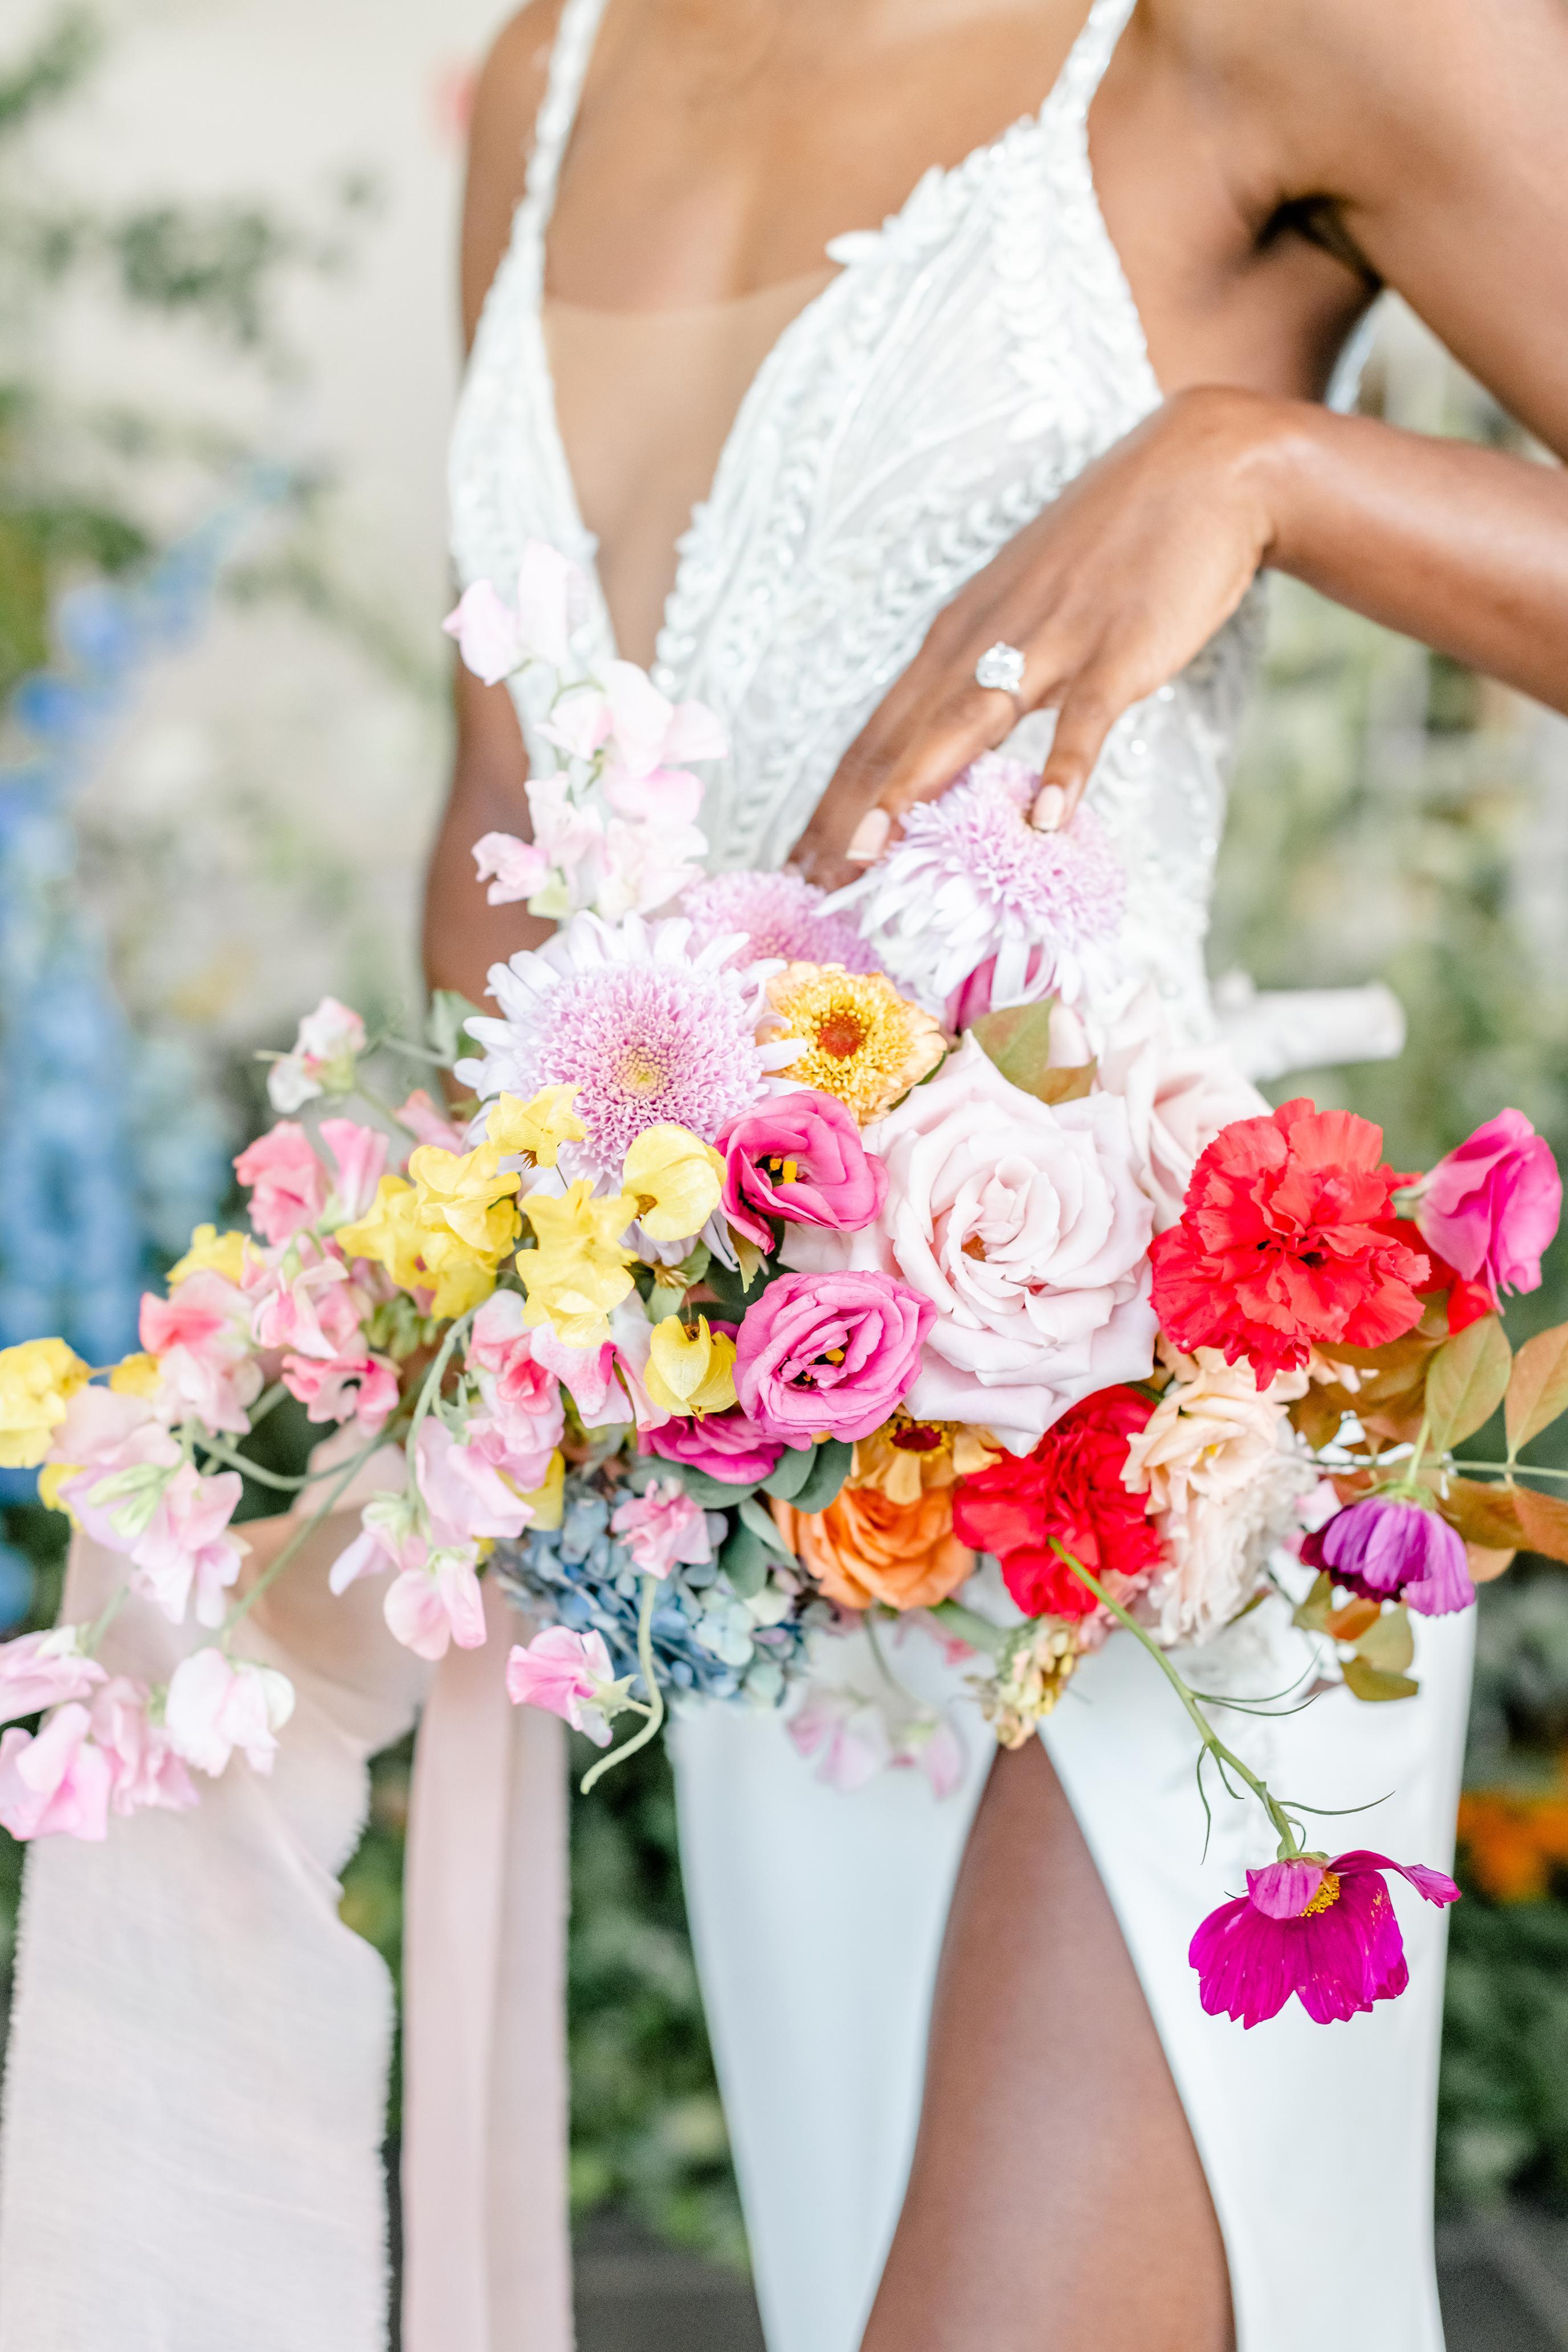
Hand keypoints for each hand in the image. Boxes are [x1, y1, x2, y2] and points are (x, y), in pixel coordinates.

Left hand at [788, 385, 1287, 888]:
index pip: (877, 733)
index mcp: (955, 639)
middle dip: (848, 813)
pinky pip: (1084, 718)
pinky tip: (1044, 820)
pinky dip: (1063, 768)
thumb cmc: (1106, 551)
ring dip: (912, 790)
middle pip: (899, 738)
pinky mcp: (1116, 650)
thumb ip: (983, 678)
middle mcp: (982, 641)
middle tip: (807, 883)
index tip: (797, 864)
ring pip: (963, 725)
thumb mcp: (1020, 613)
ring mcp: (1049, 644)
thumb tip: (949, 750)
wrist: (1199, 467)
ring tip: (870, 854)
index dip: (833, 802)